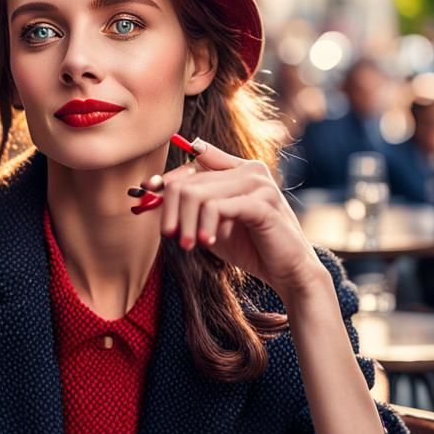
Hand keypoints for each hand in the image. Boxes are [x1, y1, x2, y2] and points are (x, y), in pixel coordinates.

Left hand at [151, 139, 327, 306]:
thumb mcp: (213, 223)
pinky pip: (220, 207)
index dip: (167, 177)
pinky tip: (205, 242)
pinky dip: (205, 225)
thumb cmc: (251, 247)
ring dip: (186, 221)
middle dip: (172, 209)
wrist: (287, 271)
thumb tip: (154, 192)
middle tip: (169, 234)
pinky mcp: (263, 205)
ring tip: (186, 244)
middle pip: (191, 179)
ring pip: (200, 193)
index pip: (194, 163)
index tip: (145, 191)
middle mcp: (250, 170)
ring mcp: (259, 185)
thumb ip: (192, 206)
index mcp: (238, 169)